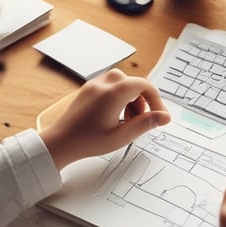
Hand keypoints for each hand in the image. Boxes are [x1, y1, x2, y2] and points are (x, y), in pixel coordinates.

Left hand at [40, 69, 170, 168]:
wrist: (60, 142)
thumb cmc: (88, 141)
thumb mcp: (121, 136)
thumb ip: (145, 124)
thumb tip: (165, 117)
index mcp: (114, 93)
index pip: (145, 86)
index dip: (156, 100)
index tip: (159, 115)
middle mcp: (104, 84)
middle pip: (134, 84)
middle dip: (143, 102)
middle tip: (141, 121)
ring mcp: (94, 85)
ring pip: (123, 83)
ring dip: (131, 99)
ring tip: (128, 120)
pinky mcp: (88, 89)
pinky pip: (111, 85)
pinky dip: (119, 97)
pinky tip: (115, 115)